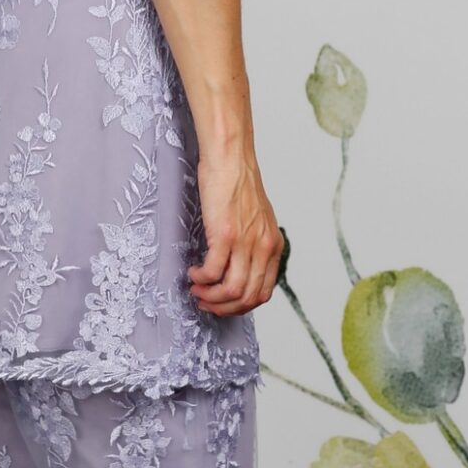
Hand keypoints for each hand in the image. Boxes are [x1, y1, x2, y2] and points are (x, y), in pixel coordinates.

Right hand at [188, 147, 283, 316]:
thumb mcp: (257, 219)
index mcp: (273, 246)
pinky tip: (193, 272)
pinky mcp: (226, 235)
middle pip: (248, 296)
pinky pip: (213, 272)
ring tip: (197, 290)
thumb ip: (254, 244)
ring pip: (232, 290)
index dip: (241, 305)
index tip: (224, 303)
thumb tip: (240, 267)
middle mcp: (264, 248)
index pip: (264, 291)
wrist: (230, 160)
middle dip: (224, 307)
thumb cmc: (237, 184)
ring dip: (211, 297)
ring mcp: (246, 243)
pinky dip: (201, 279)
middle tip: (205, 302)